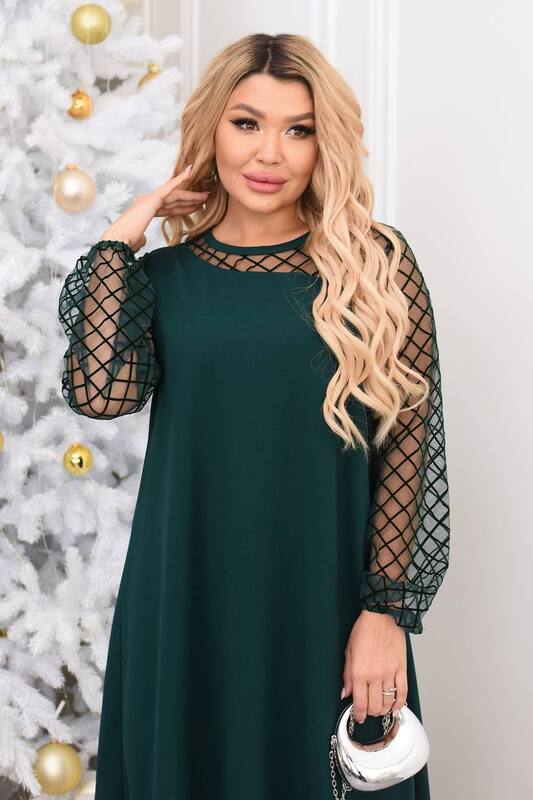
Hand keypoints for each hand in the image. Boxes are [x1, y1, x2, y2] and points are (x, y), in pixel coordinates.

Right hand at [100, 165, 208, 252]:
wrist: (118, 239)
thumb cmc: (124, 242)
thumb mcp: (136, 240)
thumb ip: (141, 238)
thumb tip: (143, 240)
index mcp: (145, 211)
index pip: (169, 208)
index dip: (183, 207)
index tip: (196, 207)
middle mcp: (147, 202)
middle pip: (174, 201)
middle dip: (190, 200)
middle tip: (206, 198)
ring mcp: (149, 199)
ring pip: (176, 196)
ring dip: (192, 195)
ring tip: (206, 194)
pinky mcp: (152, 199)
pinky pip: (169, 188)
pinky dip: (180, 179)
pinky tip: (190, 172)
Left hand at [341, 609, 407, 723]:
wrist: (382, 616)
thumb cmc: (364, 630)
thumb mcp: (349, 651)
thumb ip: (347, 675)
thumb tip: (345, 693)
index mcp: (360, 672)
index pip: (359, 702)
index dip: (358, 714)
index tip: (358, 717)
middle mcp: (375, 675)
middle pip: (374, 705)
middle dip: (370, 713)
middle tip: (368, 712)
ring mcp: (390, 673)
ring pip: (388, 701)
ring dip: (384, 709)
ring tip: (380, 709)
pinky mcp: (401, 668)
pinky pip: (403, 691)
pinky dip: (400, 703)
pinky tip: (396, 707)